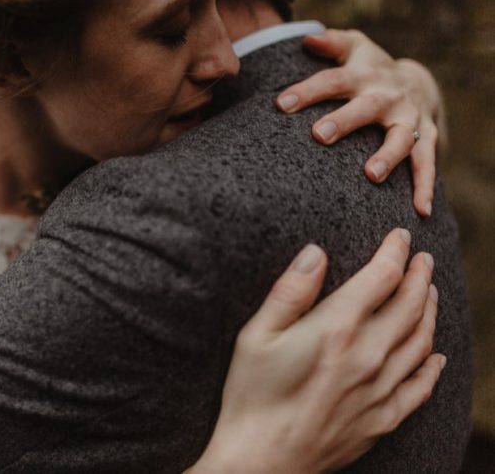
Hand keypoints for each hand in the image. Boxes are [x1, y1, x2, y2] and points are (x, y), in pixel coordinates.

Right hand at [188, 229, 443, 473]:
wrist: (261, 462)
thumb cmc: (250, 397)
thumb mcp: (256, 336)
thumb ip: (290, 292)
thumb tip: (316, 252)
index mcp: (336, 330)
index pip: (381, 278)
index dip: (394, 252)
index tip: (400, 236)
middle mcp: (368, 357)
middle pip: (410, 306)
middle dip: (420, 277)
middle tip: (423, 259)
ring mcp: (380, 391)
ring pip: (421, 342)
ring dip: (430, 312)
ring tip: (431, 294)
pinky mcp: (382, 420)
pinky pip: (420, 388)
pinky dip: (433, 367)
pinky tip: (436, 356)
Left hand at [275, 29, 444, 217]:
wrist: (422, 84)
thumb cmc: (371, 69)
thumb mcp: (356, 49)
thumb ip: (332, 43)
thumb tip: (305, 38)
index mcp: (364, 76)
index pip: (332, 81)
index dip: (307, 91)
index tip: (281, 104)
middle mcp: (387, 96)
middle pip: (365, 107)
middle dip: (344, 120)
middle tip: (319, 135)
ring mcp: (409, 119)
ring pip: (400, 138)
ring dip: (388, 157)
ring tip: (371, 175)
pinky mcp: (426, 138)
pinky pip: (427, 164)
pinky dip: (425, 187)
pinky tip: (421, 209)